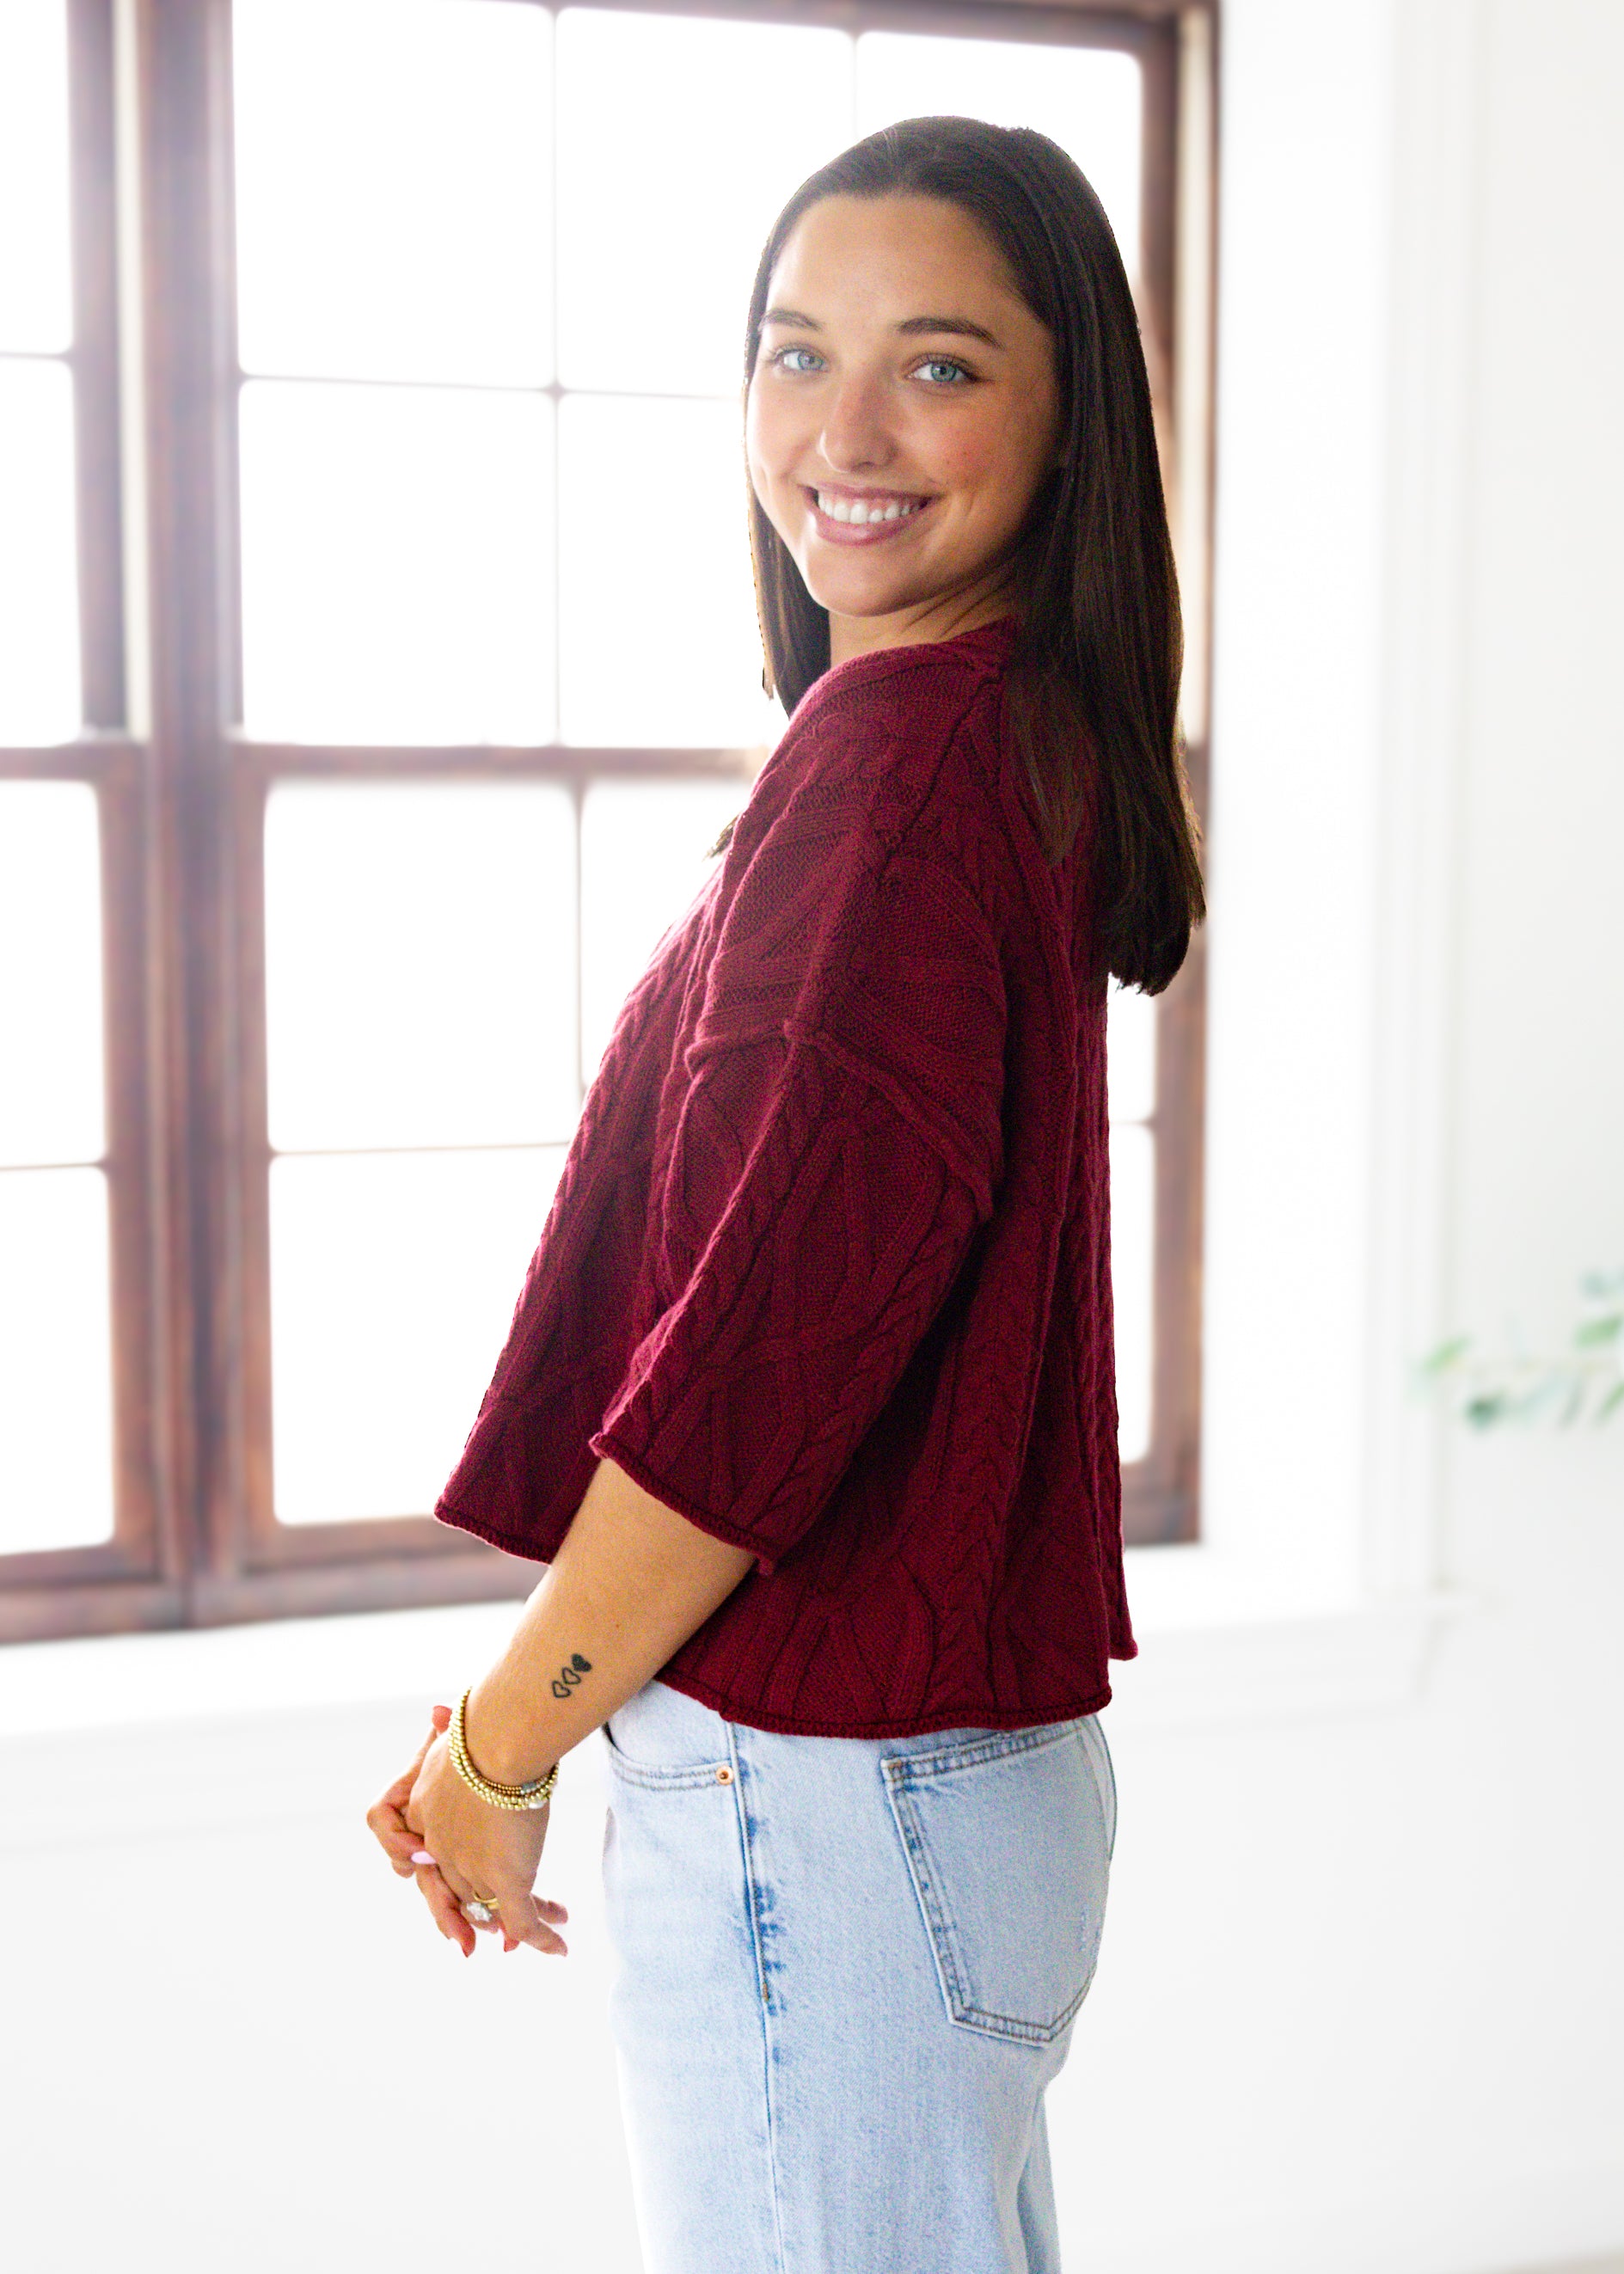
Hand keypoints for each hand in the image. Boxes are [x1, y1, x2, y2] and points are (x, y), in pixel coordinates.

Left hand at [365, 1706, 568, 1958]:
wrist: (499, 1739)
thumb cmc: (480, 1725)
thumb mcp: (451, 1732)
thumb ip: (444, 1731)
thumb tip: (437, 1712)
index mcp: (422, 1815)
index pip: (429, 1860)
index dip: (451, 1875)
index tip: (470, 1880)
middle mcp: (440, 1850)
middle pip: (460, 1894)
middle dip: (483, 1913)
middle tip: (496, 1929)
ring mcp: (472, 1868)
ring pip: (495, 1911)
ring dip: (525, 1922)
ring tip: (554, 1919)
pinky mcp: (505, 1879)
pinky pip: (523, 1922)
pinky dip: (542, 1939)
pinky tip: (561, 1948)